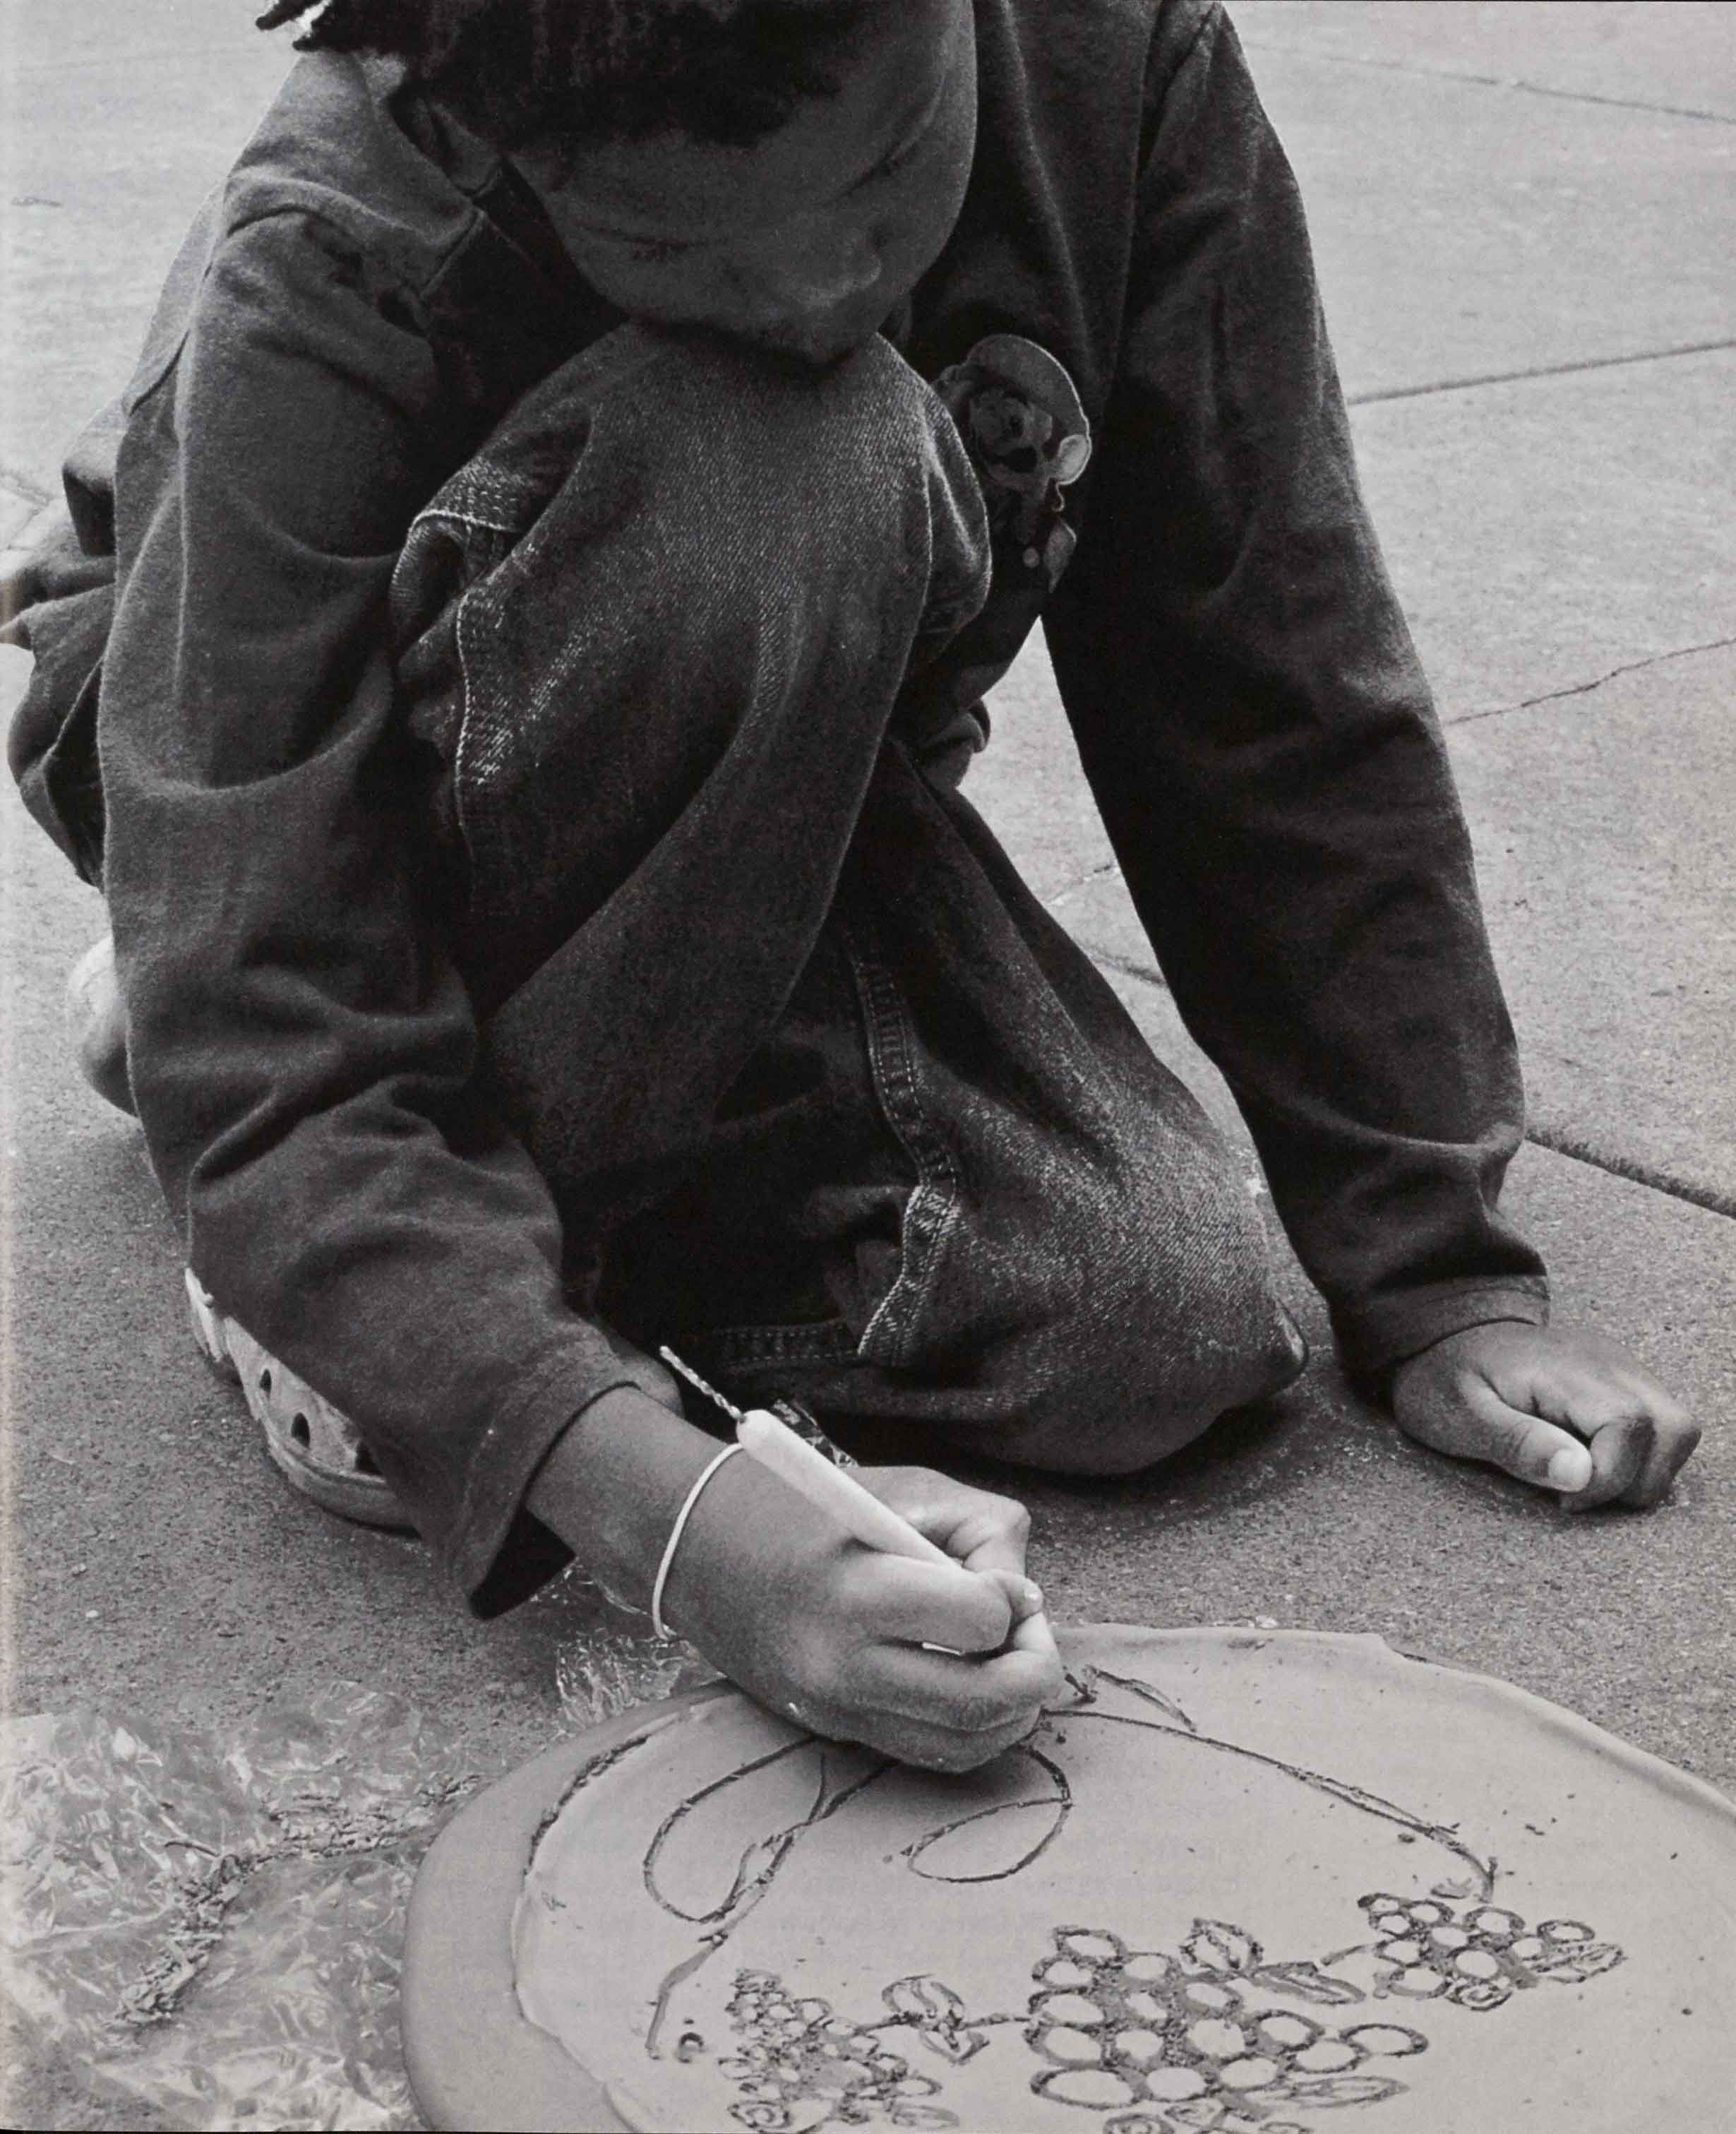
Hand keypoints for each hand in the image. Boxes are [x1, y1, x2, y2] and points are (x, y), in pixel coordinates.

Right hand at [665, 1452, 1063, 1772]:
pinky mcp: (836, 1732)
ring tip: (1007, 1657)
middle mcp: (843, 1667)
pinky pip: (932, 1753)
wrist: (702, 1550)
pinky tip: (976, 1684)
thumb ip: (984, 1539)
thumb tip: (1027, 1605)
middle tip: (1029, 1632)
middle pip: (984, 1702)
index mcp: (858, 1593)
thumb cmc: (814, 1509)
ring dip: (1013, 1707)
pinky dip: (974, 1728)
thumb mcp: (908, 1491)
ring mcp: (837, 1711)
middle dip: (1033, 1667)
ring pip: (967, 1743)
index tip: (998, 1579)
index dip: (1009, 1598)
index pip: (978, 1621)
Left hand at [1391, 1321, 1699, 1508]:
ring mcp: (1620, 1366)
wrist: (1445, 1335)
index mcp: (1564, 1369)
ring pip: (1677, 1427)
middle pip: (1674, 1426)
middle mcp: (1606, 1361)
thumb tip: (1582, 1475)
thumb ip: (1518, 1444)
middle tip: (1579, 1493)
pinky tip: (1593, 1461)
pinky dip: (1641, 1455)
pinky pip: (1660, 1422)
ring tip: (1588, 1479)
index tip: (1564, 1499)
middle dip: (1639, 1481)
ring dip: (1645, 1470)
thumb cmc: (1445, 1379)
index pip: (1629, 1425)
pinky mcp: (1621, 1379)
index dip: (1608, 1477)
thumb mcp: (1460, 1417)